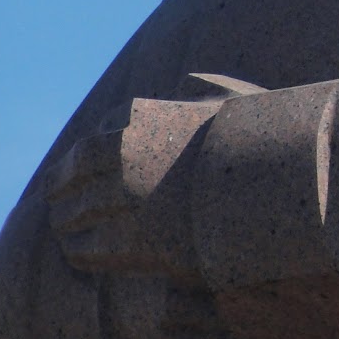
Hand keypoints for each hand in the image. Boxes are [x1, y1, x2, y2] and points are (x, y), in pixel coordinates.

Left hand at [46, 74, 260, 281]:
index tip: (60, 180)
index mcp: (140, 125)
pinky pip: (95, 251)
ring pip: (80, 219)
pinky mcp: (146, 244)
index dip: (67, 170)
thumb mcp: (234, 101)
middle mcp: (129, 161)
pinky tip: (80, 256)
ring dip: (68, 227)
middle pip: (78, 188)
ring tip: (65, 233)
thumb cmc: (262, 140)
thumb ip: (204, 88)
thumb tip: (184, 83)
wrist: (282, 184)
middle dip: (64, 200)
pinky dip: (81, 254)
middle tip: (57, 210)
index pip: (85, 153)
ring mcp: (134, 203)